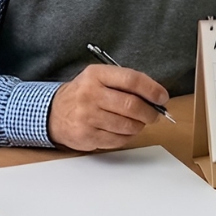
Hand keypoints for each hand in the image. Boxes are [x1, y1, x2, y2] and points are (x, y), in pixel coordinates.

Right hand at [47, 65, 167, 150]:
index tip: (162, 97)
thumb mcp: (99, 78)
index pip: (131, 79)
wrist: (54, 113)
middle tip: (154, 114)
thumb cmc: (83, 94)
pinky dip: (127, 136)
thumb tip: (155, 96)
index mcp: (96, 75)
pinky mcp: (87, 136)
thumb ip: (125, 83)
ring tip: (138, 122)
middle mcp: (90, 94)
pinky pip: (118, 140)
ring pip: (127, 125)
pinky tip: (123, 131)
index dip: (152, 89)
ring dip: (139, 125)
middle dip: (150, 112)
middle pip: (132, 105)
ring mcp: (87, 116)